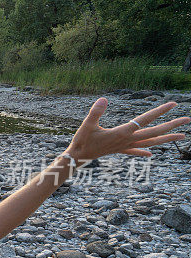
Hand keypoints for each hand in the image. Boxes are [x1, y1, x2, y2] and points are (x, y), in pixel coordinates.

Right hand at [67, 98, 189, 162]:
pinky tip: (151, 154)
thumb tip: (104, 99)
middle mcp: (127, 140)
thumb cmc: (82, 141)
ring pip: (150, 143)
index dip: (159, 112)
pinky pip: (135, 151)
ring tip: (182, 136)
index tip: (173, 105)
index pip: (145, 120)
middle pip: (154, 133)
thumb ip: (96, 112)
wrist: (77, 158)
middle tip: (187, 119)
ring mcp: (125, 146)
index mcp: (122, 133)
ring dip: (166, 139)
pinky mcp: (119, 150)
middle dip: (171, 126)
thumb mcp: (87, 125)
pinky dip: (144, 152)